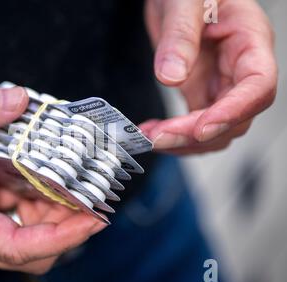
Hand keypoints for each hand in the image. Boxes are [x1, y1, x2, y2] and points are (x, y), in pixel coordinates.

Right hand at [0, 87, 105, 273]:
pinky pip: (5, 221)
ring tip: (68, 186)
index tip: (93, 219)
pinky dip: (27, 205)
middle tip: (88, 198)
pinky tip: (33, 179)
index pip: (18, 247)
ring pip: (19, 239)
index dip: (62, 237)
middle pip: (27, 252)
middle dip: (64, 229)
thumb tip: (18, 101)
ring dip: (48, 217)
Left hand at [141, 0, 277, 153]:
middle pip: (234, 117)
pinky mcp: (199, 91)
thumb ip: (179, 36)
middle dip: (196, 134)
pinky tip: (152, 132)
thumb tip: (171, 75)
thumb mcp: (184, 1)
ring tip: (149, 137)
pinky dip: (174, 135)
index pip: (258, 85)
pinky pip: (194, 124)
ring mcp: (219, 83)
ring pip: (215, 129)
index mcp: (249, 40)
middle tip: (158, 137)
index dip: (233, 112)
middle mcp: (239, 68)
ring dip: (184, 141)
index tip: (201, 128)